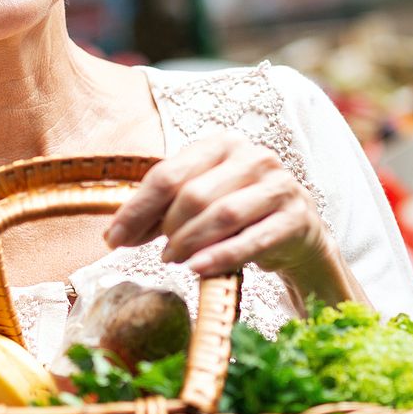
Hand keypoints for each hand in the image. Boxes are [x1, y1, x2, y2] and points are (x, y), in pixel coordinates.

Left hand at [106, 133, 334, 283]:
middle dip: (166, 228)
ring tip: (174, 259)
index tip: (113, 239)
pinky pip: (252, 240)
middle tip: (159, 253)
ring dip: (190, 242)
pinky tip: (198, 269)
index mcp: (222, 144)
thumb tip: (115, 235)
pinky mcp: (296, 218)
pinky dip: (220, 256)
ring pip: (222, 214)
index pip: (168, 174)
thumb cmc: (241, 216)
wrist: (299, 235)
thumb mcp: (200, 204)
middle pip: (194, 194)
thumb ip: (160, 212)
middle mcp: (253, 157)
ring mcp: (278, 186)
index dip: (136, 209)